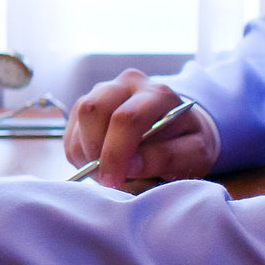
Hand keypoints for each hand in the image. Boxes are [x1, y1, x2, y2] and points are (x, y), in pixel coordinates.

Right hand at [66, 71, 214, 188]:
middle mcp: (128, 84)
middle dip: (95, 150)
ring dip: (86, 152)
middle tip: (109, 177)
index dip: (115, 153)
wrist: (177, 130)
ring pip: (79, 116)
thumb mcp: (193, 155)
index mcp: (157, 94)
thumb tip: (131, 165)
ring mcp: (104, 90)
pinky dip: (78, 153)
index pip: (127, 118)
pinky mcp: (87, 103)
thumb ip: (166, 158)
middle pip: (93, 109)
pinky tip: (99, 162)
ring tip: (107, 171)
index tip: (114, 181)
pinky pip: (70, 130)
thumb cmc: (186, 143)